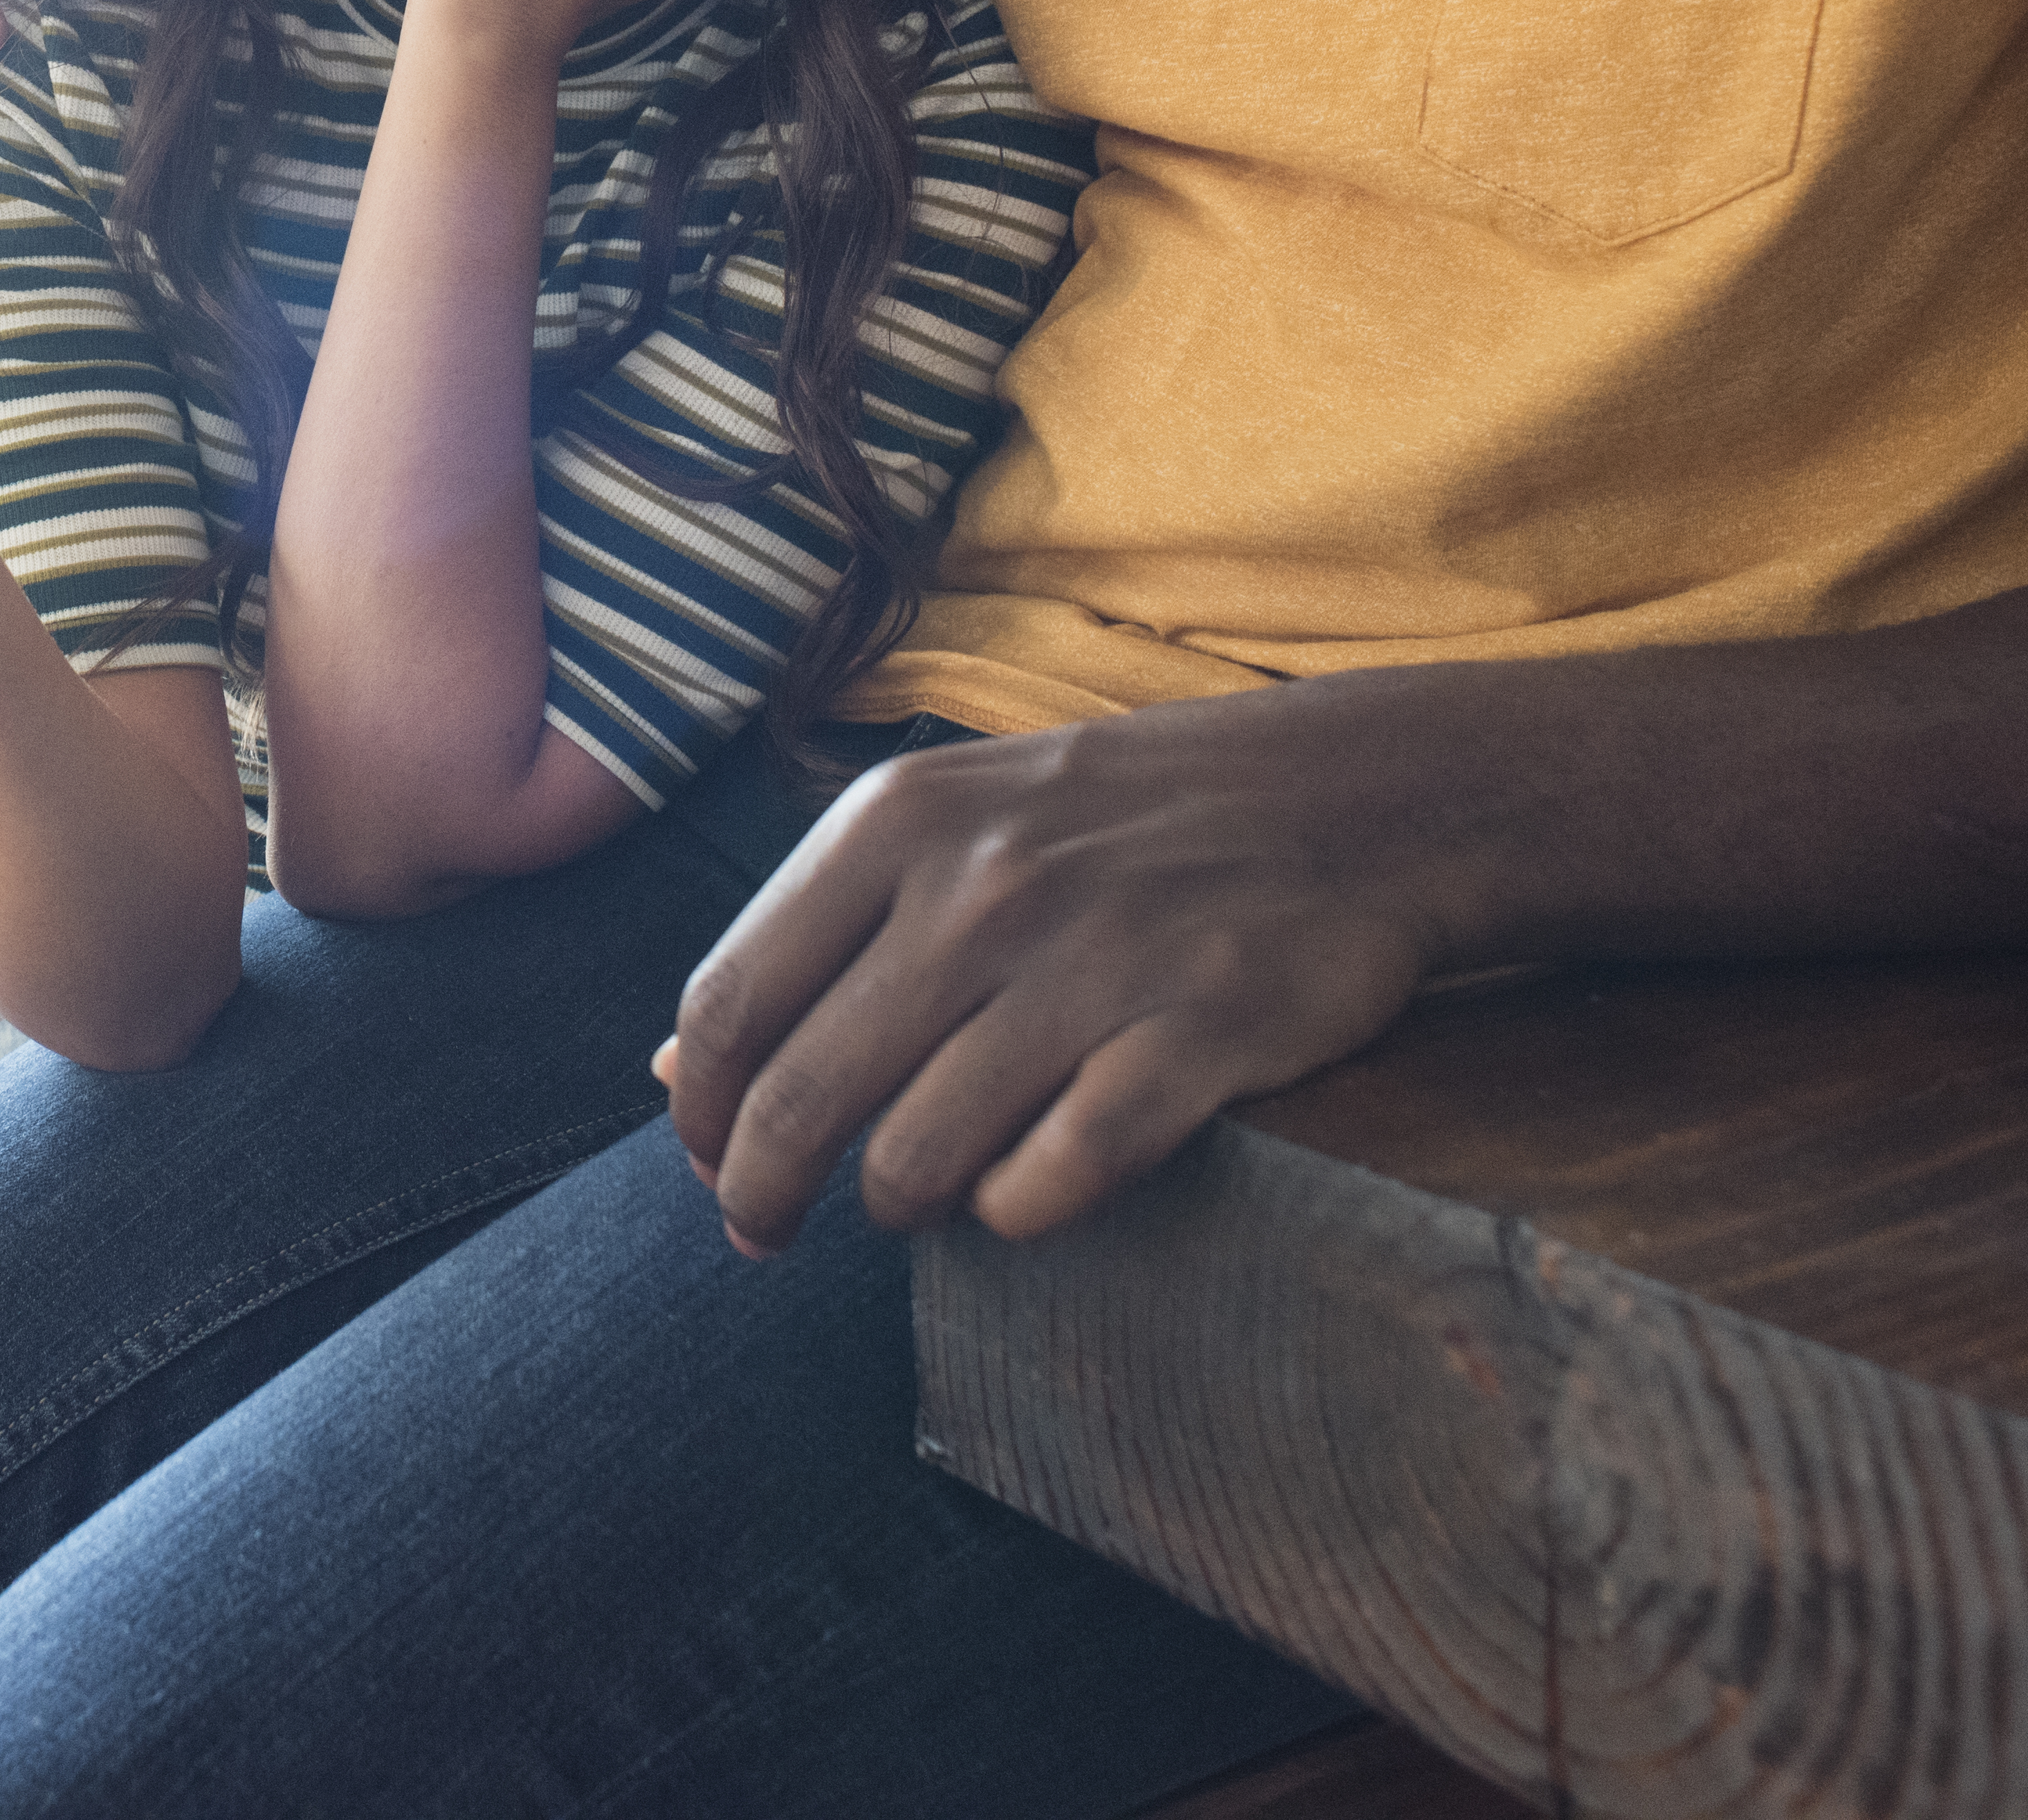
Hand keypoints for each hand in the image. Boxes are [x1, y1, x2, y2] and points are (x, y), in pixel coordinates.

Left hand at [659, 694, 1450, 1248]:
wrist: (1351, 795)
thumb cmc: (1116, 820)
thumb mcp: (946, 822)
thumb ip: (814, 932)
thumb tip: (677, 1071)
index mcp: (897, 823)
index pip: (731, 1002)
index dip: (702, 1112)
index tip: (708, 1162)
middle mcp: (979, 888)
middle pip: (803, 1099)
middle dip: (763, 1193)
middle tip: (764, 1232)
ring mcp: (1091, 963)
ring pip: (917, 1159)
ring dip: (897, 1206)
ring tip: (913, 1201)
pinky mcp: (1197, 1038)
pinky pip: (1053, 1180)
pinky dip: (1016, 1211)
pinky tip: (1021, 1191)